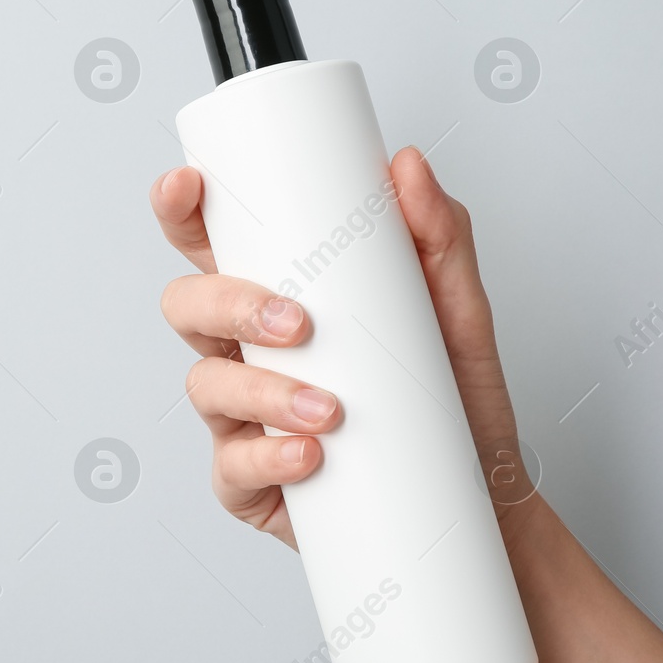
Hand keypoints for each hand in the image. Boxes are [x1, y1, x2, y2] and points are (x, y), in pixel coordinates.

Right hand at [150, 145, 541, 551]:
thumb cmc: (453, 400)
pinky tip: (308, 456)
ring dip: (261, 391)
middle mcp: (249, 352)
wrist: (481, 496)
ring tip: (327, 407)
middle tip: (296, 322)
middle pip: (187, 306)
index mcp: (279, 296)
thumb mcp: (459, 312)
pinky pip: (231, 468)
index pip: (212, 243)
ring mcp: (244, 418)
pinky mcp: (254, 482)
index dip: (181, 211)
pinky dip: (267, 459)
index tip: (189, 186)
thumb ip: (440, 236)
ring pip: (206, 384)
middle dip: (226, 304)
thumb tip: (409, 166)